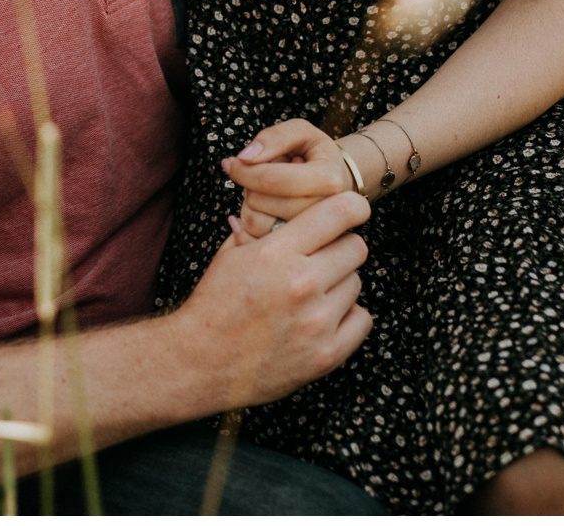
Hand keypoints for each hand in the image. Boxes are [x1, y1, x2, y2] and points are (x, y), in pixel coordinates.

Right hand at [174, 190, 372, 408]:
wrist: (201, 363)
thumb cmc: (215, 304)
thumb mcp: (232, 255)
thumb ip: (265, 227)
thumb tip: (291, 200)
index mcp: (277, 254)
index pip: (341, 213)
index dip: (350, 207)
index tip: (350, 212)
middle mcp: (302, 284)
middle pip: (356, 248)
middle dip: (340, 248)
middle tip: (319, 258)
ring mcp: (316, 322)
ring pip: (356, 283)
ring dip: (339, 284)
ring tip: (310, 294)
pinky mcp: (326, 354)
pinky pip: (362, 319)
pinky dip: (347, 316)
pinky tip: (322, 317)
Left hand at [223, 118, 361, 239]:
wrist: (336, 182)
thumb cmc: (315, 154)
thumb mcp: (301, 132)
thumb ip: (274, 137)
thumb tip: (245, 157)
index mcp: (329, 181)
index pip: (272, 180)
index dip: (244, 169)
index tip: (233, 162)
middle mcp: (324, 213)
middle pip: (261, 203)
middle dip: (250, 186)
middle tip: (263, 176)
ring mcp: (312, 236)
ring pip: (256, 223)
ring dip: (249, 204)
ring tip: (267, 193)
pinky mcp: (298, 249)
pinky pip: (255, 240)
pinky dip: (249, 223)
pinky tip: (262, 209)